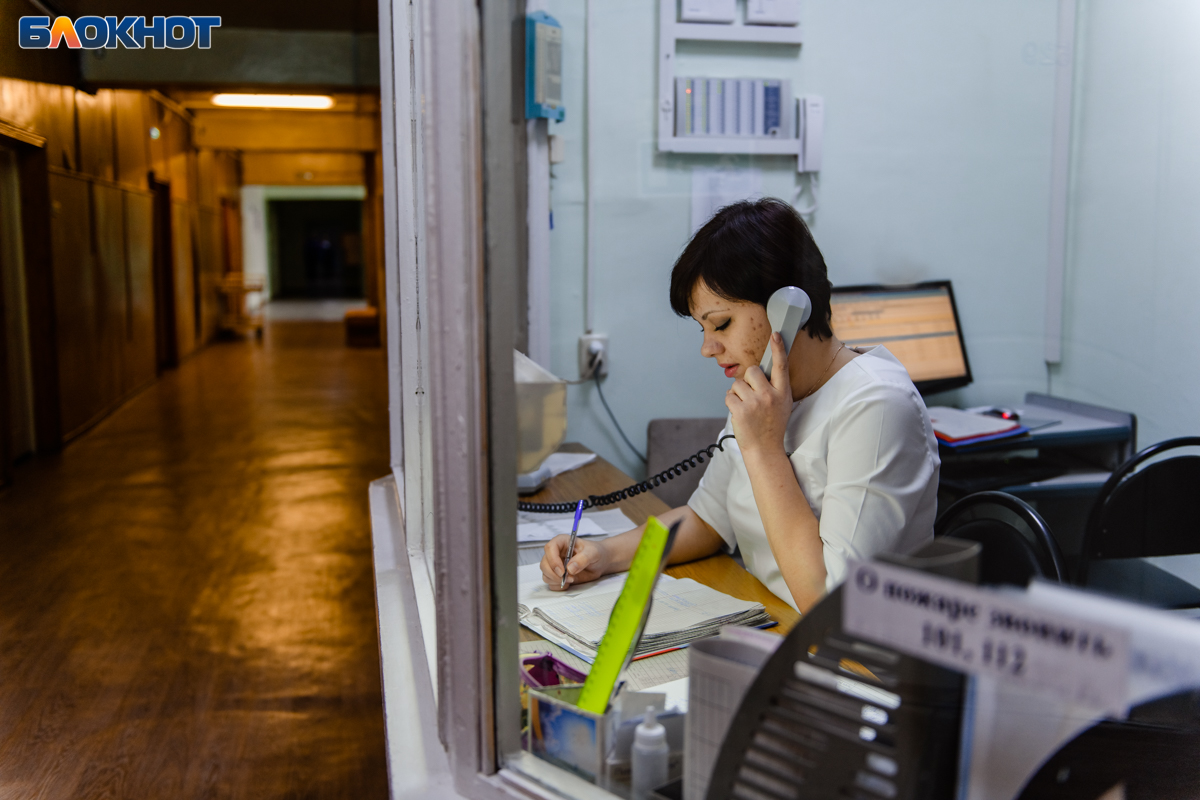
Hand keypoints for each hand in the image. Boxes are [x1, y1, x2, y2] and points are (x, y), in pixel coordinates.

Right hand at [540, 535, 610, 589]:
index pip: (550, 548)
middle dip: (554, 574)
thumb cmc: (596, 553)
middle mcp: (556, 553)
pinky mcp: (557, 576)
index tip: (562, 571)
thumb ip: (583, 559)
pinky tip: (569, 583)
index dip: (553, 560)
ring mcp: (555, 565)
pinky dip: (558, 586)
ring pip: (546, 575)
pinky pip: (551, 583)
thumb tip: (570, 568)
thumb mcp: (593, 553)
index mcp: (562, 542)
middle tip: (569, 578)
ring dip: (556, 580)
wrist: (600, 562)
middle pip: (544, 564)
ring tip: (572, 579)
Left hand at [726, 331, 791, 456]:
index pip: (782, 366)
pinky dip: (731, 402)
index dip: (779, 349)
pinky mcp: (740, 411)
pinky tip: (739, 412)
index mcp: (783, 392)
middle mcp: (770, 395)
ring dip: (738, 393)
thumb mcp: (783, 404)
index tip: (776, 334)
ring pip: (737, 383)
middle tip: (752, 395)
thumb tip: (759, 370)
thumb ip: (775, 387)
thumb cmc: (772, 425)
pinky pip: (729, 395)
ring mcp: (755, 403)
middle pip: (752, 370)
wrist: (765, 449)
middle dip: (747, 380)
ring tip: (747, 407)